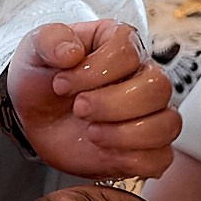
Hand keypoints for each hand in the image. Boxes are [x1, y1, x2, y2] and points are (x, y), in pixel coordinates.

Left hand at [7, 20, 180, 178]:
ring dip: (125, 134)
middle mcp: (142, 77)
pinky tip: (103, 151)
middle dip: (113, 104)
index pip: (130, 53)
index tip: (62, 83)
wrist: (34, 119)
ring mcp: (148, 115)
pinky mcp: (144, 149)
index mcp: (121, 45)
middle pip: (157, 89)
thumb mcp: (34, 49)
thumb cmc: (41, 80)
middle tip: (79, 109)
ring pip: (167, 125)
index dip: (96, 71)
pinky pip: (160, 158)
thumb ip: (49, 40)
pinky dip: (132, 160)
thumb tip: (71, 52)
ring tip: (91, 132)